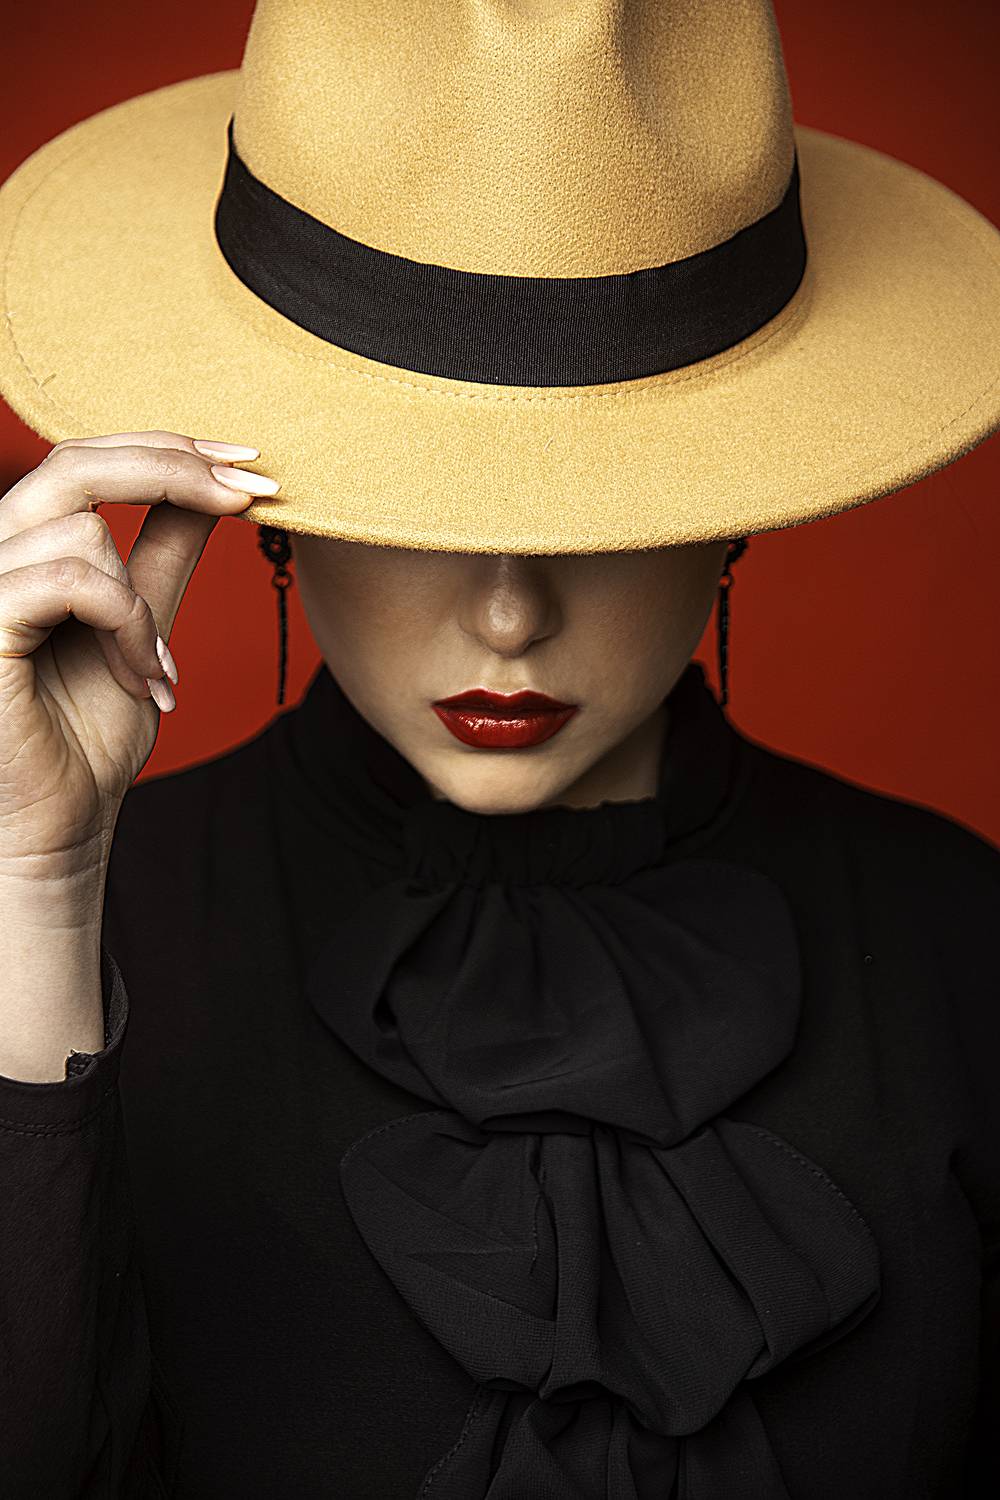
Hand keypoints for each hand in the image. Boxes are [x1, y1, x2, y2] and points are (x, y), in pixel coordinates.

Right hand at [0, 431, 276, 888]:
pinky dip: (124, 627)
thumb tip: (213, 489)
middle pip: (72, 462)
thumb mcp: (143, 627)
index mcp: (17, 547)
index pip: (83, 461)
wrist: (57, 827)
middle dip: (175, 468)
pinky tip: (139, 677)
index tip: (249, 466)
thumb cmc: (86, 736)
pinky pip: (68, 582)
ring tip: (156, 671)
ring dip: (143, 605)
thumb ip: (163, 555)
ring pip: (80, 533)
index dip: (167, 450)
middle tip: (252, 491)